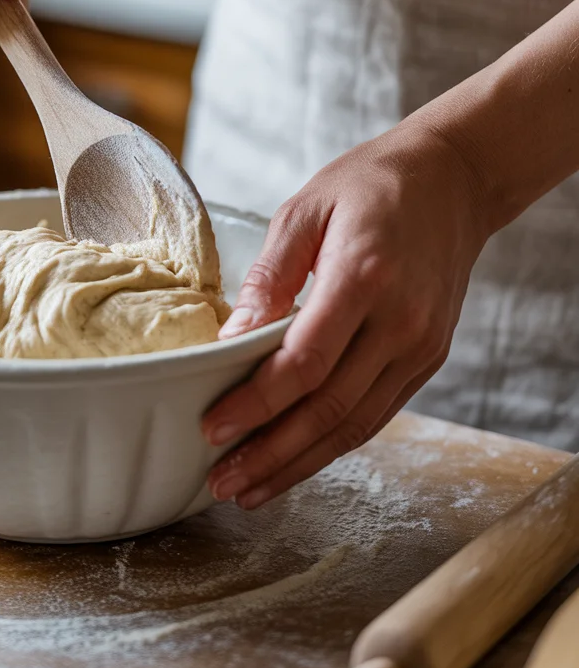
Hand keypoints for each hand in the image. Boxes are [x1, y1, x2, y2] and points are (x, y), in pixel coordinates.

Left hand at [202, 122, 490, 508]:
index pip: (304, 363)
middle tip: (222, 482)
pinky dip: (335, 443)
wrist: (454, 178)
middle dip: (270, 454)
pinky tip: (298, 459)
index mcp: (364, 277)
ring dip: (300, 463)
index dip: (256, 405)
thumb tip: (230, 338)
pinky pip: (378, 413)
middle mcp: (401, 322)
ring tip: (251, 488)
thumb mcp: (305, 209)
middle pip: (330, 409)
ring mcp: (421, 345)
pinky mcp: (429, 357)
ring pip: (356, 425)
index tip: (213, 429)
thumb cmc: (371, 184)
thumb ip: (269, 275)